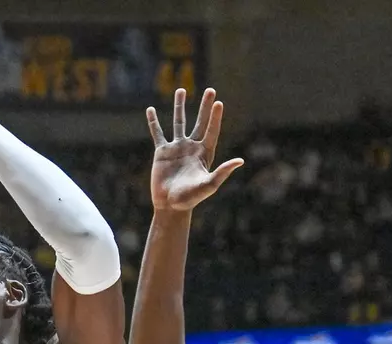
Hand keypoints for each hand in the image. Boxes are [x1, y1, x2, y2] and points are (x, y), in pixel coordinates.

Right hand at [146, 88, 243, 212]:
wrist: (170, 206)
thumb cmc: (191, 198)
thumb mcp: (209, 185)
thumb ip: (223, 172)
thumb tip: (240, 161)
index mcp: (204, 153)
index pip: (211, 130)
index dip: (215, 117)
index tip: (218, 102)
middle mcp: (192, 147)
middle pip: (200, 122)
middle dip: (205, 106)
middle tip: (210, 90)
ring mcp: (177, 148)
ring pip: (179, 122)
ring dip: (180, 106)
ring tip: (181, 90)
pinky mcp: (162, 152)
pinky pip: (158, 133)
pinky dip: (154, 122)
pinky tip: (151, 109)